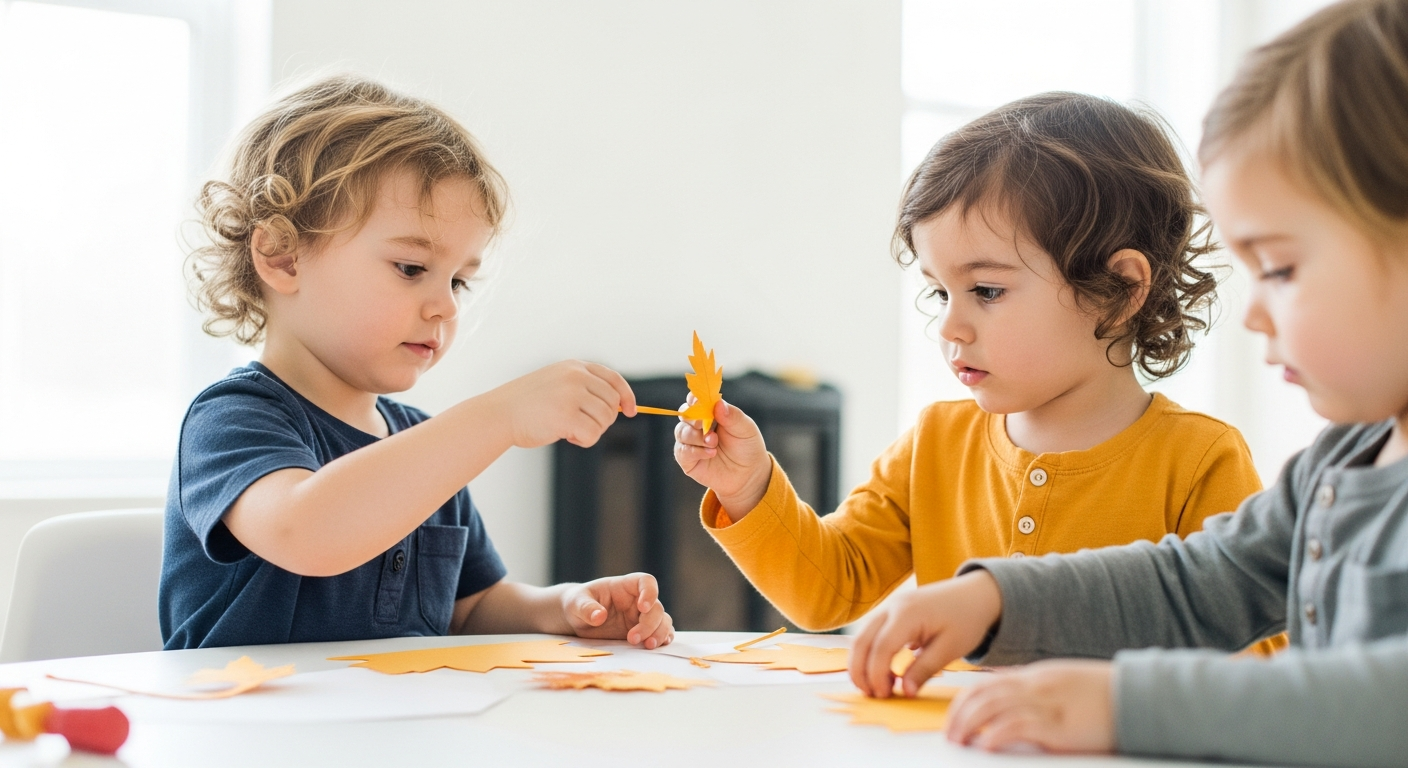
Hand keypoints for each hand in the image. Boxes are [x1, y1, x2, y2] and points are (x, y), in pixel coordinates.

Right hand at [492, 360, 635, 448]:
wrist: (498, 413)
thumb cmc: (526, 404)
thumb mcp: (556, 384)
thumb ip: (583, 389)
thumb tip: (618, 407)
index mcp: (574, 367)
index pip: (613, 379)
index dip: (626, 396)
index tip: (631, 411)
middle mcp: (576, 377)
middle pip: (612, 403)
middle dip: (603, 420)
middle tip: (581, 426)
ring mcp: (572, 395)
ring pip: (604, 420)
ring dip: (591, 431)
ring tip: (567, 429)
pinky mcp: (567, 416)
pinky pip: (593, 434)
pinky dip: (583, 440)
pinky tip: (565, 436)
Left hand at [560, 572, 674, 648]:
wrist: (577, 620)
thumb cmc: (577, 604)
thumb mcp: (576, 603)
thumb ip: (586, 608)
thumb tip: (599, 616)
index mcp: (625, 586)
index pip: (646, 582)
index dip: (650, 593)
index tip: (643, 607)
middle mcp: (637, 601)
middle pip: (656, 607)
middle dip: (649, 624)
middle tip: (632, 639)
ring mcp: (641, 617)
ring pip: (662, 621)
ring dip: (659, 633)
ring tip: (647, 646)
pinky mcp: (642, 632)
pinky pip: (660, 634)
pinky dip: (662, 640)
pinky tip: (655, 647)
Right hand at [673, 398, 770, 520]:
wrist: (748, 474)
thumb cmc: (746, 447)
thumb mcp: (746, 429)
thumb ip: (732, 415)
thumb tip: (718, 403)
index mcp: (710, 412)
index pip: (695, 400)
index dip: (694, 398)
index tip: (698, 400)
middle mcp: (697, 425)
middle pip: (684, 414)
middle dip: (693, 418)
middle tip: (704, 424)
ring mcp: (691, 442)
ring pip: (681, 432)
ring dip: (696, 437)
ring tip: (714, 443)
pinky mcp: (687, 460)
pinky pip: (682, 451)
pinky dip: (695, 451)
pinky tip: (711, 453)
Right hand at [849, 571, 1002, 696]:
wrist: (973, 595)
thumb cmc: (966, 619)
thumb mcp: (950, 648)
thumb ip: (925, 669)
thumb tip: (905, 691)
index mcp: (907, 613)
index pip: (881, 647)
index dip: (877, 674)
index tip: (885, 695)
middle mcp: (891, 607)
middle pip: (861, 641)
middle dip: (860, 671)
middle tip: (872, 695)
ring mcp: (887, 607)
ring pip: (861, 637)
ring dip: (861, 663)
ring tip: (874, 687)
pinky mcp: (889, 612)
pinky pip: (869, 634)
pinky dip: (869, 654)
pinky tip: (882, 672)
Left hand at [946, 661, 1114, 753]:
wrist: (1139, 696)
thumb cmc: (1104, 695)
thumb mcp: (1064, 685)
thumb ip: (1037, 691)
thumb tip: (1009, 698)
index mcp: (1036, 678)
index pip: (987, 684)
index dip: (963, 701)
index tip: (952, 718)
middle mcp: (1036, 686)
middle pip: (983, 695)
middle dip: (959, 714)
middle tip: (950, 734)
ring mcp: (1047, 703)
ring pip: (993, 707)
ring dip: (969, 724)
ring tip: (959, 740)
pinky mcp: (1060, 725)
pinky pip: (1019, 725)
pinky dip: (996, 733)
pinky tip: (986, 744)